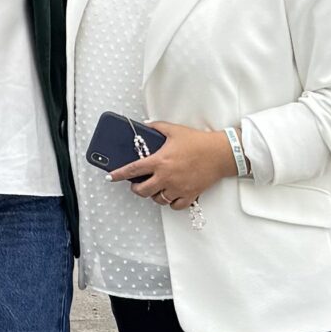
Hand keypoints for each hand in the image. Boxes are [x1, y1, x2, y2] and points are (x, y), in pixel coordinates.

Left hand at [114, 123, 235, 210]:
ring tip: (156, 188)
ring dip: (154, 195)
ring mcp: (178, 188)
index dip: (118, 174)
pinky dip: (171, 203)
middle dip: (136, 189)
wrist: (220, 153)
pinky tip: (171, 195)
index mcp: (159, 161)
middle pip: (143, 191)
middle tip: (137, 185)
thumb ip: (157, 127)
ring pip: (158, 200)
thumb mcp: (174, 130)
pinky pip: (175, 206)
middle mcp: (166, 177)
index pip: (133, 170)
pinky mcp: (190, 195)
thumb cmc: (198, 141)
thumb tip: (146, 125)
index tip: (110, 177)